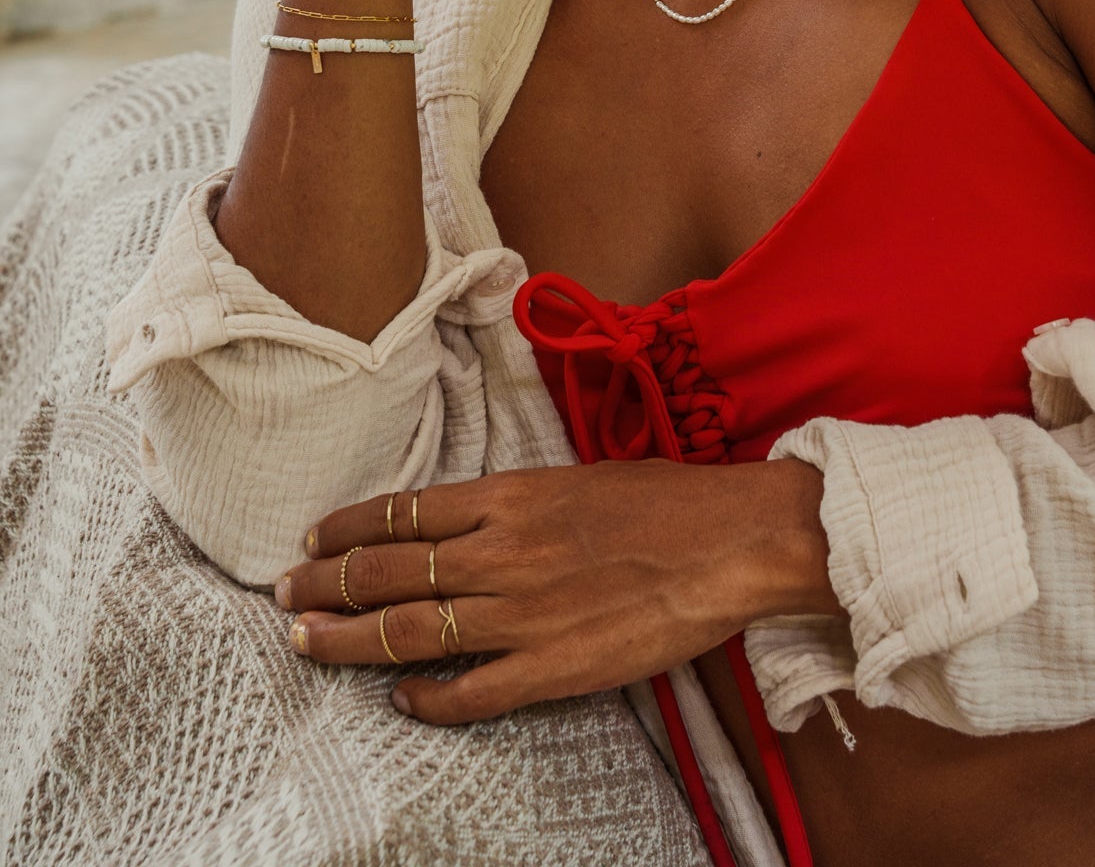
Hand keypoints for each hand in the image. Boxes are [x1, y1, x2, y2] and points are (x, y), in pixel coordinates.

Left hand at [275, 461, 837, 723]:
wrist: (727, 543)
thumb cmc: (663, 502)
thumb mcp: (575, 478)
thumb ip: (514, 503)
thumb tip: (465, 519)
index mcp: (507, 497)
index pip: (401, 513)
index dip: (347, 528)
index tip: (312, 537)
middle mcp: (499, 554)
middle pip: (386, 572)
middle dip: (324, 583)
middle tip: (284, 592)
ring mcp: (520, 615)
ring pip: (408, 631)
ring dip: (347, 638)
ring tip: (305, 640)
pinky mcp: (551, 668)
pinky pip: (469, 692)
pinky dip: (425, 697)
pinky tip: (398, 698)